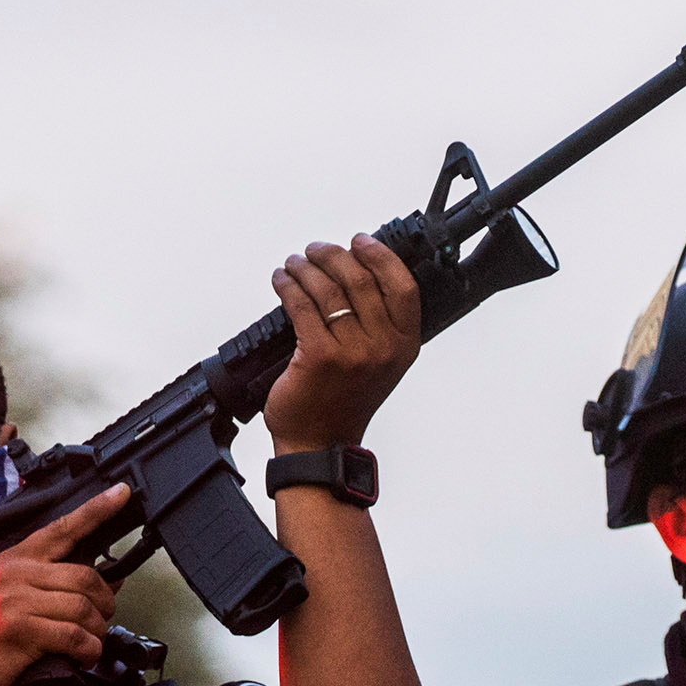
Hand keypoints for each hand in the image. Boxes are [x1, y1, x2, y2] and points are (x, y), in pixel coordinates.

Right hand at [0, 483, 130, 685]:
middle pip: (85, 576)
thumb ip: (58, 587)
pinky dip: (87, 650)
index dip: (96, 510)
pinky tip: (82, 657)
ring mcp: (14, 600)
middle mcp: (14, 574)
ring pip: (82, 607)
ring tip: (89, 643)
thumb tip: (111, 579)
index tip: (121, 493)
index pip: (62, 529)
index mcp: (15, 560)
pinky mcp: (19, 629)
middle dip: (105, 603)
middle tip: (102, 620)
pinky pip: (73, 635)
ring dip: (97, 631)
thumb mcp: (17, 603)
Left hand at [263, 235, 421, 453]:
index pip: (402, 285)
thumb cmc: (344, 402)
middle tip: (317, 249)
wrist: (320, 444)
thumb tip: (358, 271)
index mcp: (404, 345)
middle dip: (334, 255)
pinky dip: (288, 286)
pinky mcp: (318, 357)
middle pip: (361, 280)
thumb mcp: (380, 364)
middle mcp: (382, 348)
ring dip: (307, 268)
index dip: (380, 256)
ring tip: (294, 262)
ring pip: (328, 290)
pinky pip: (301, 306)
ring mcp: (351, 353)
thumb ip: (380, 325)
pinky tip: (282, 280)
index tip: (359, 241)